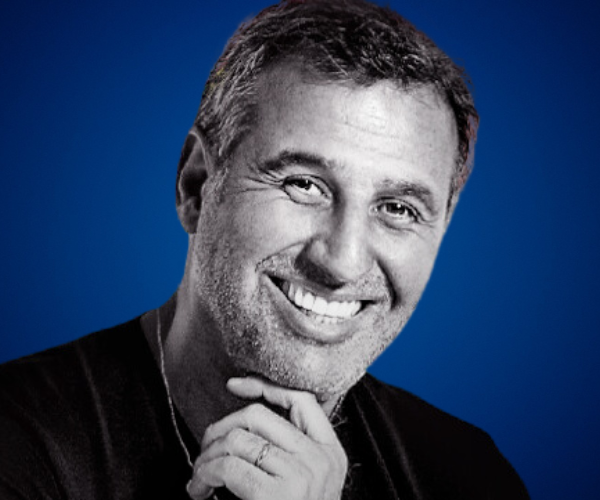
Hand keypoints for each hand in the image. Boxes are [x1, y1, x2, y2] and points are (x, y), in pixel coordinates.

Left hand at [187, 377, 347, 499]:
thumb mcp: (306, 482)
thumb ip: (288, 450)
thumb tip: (245, 419)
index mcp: (330, 453)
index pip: (301, 399)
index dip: (264, 386)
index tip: (234, 386)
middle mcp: (321, 460)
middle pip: (259, 415)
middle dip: (220, 428)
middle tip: (205, 453)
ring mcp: (303, 476)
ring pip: (238, 438)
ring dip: (207, 456)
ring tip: (200, 477)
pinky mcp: (280, 495)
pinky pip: (228, 466)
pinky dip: (204, 474)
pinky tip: (201, 490)